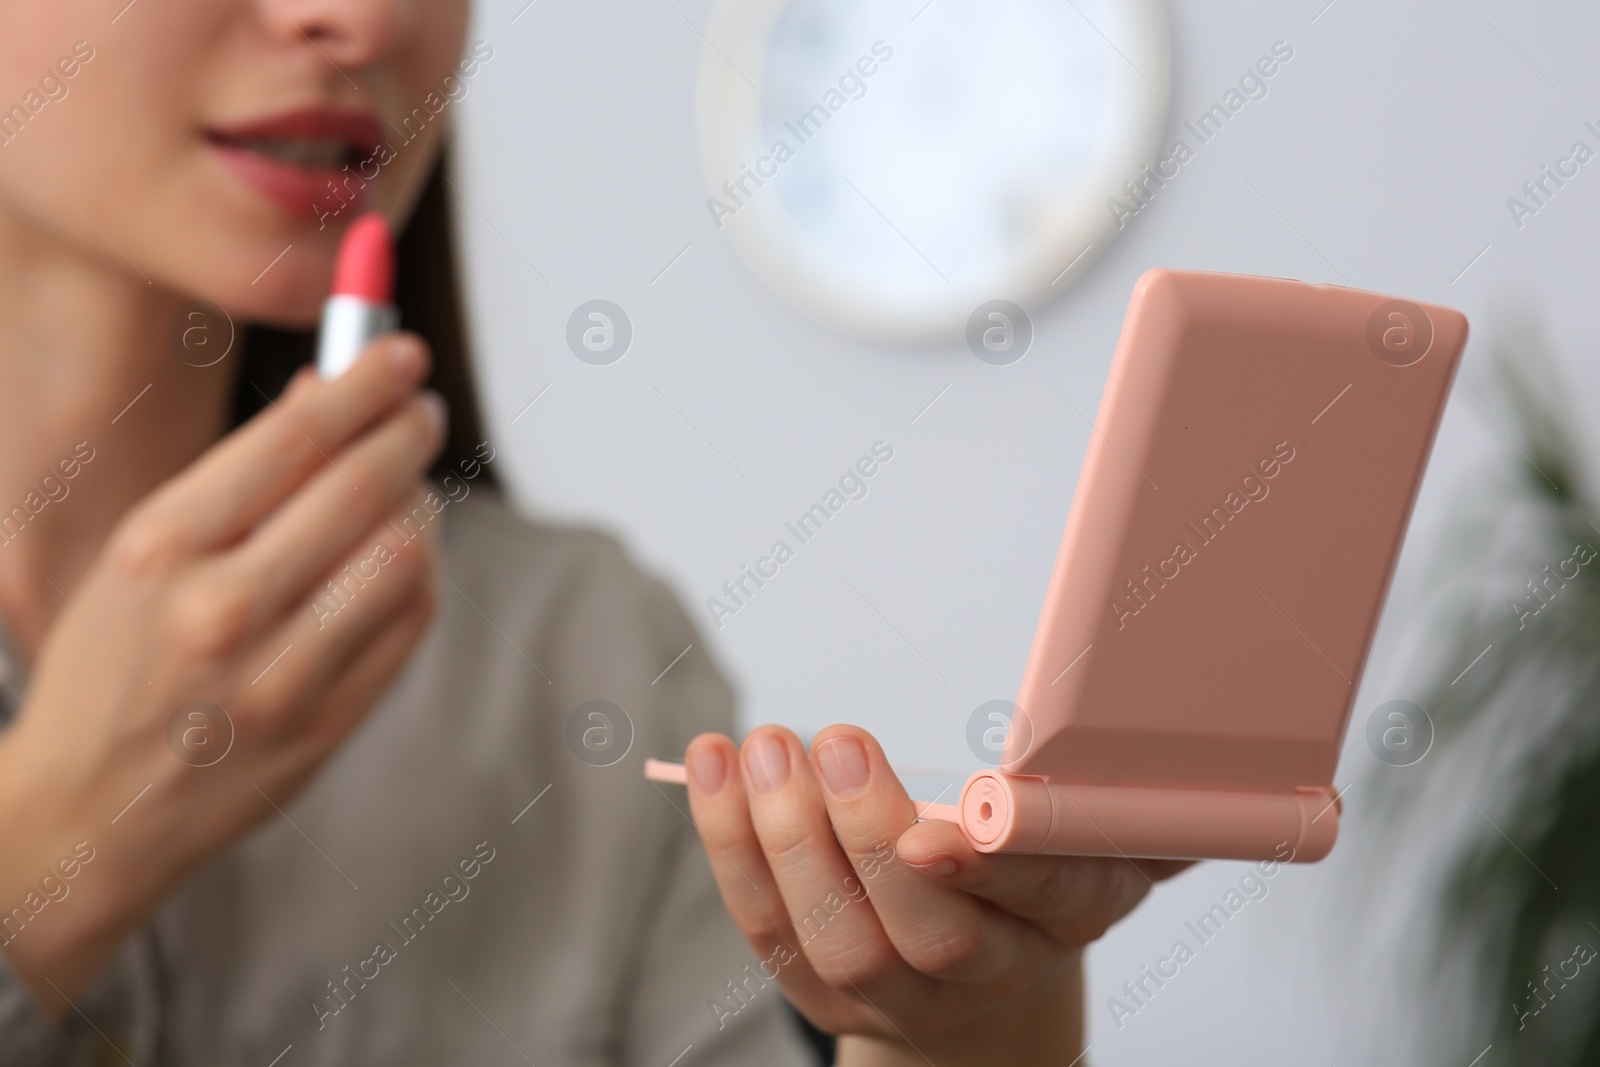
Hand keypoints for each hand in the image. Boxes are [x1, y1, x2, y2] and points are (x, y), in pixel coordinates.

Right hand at [0, 335, 444, 1010]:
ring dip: (421, 500)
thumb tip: (328, 395)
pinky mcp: (326, 725)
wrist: (84, 815)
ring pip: (403, 551)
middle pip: (361, 486)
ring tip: (412, 483)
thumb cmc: (108, 669)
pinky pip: (411, 622)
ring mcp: (280, 675)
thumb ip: (234, 482)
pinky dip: (423, 571)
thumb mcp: (137, 557)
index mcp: (159, 549)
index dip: (362, 381)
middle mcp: (222, 609)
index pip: (293, 436)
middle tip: (422, 408)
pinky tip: (407, 551)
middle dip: (406, 429)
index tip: (399, 354)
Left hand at [684, 726, 1187, 1066]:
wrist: (989, 976)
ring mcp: (898, 995)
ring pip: (835, 939)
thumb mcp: (1111, 820)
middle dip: (869, 837)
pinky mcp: (825, 995)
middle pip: (925, 934)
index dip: (997, 864)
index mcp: (1073, 912)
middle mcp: (988, 971)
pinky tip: (712, 764)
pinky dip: (730, 845)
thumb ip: (1156, 781)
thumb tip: (1223, 723)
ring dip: (787, 840)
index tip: (945, 820)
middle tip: (835, 739)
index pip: (1045, 895)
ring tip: (762, 746)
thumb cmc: (1043, 864)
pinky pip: (768, 928)